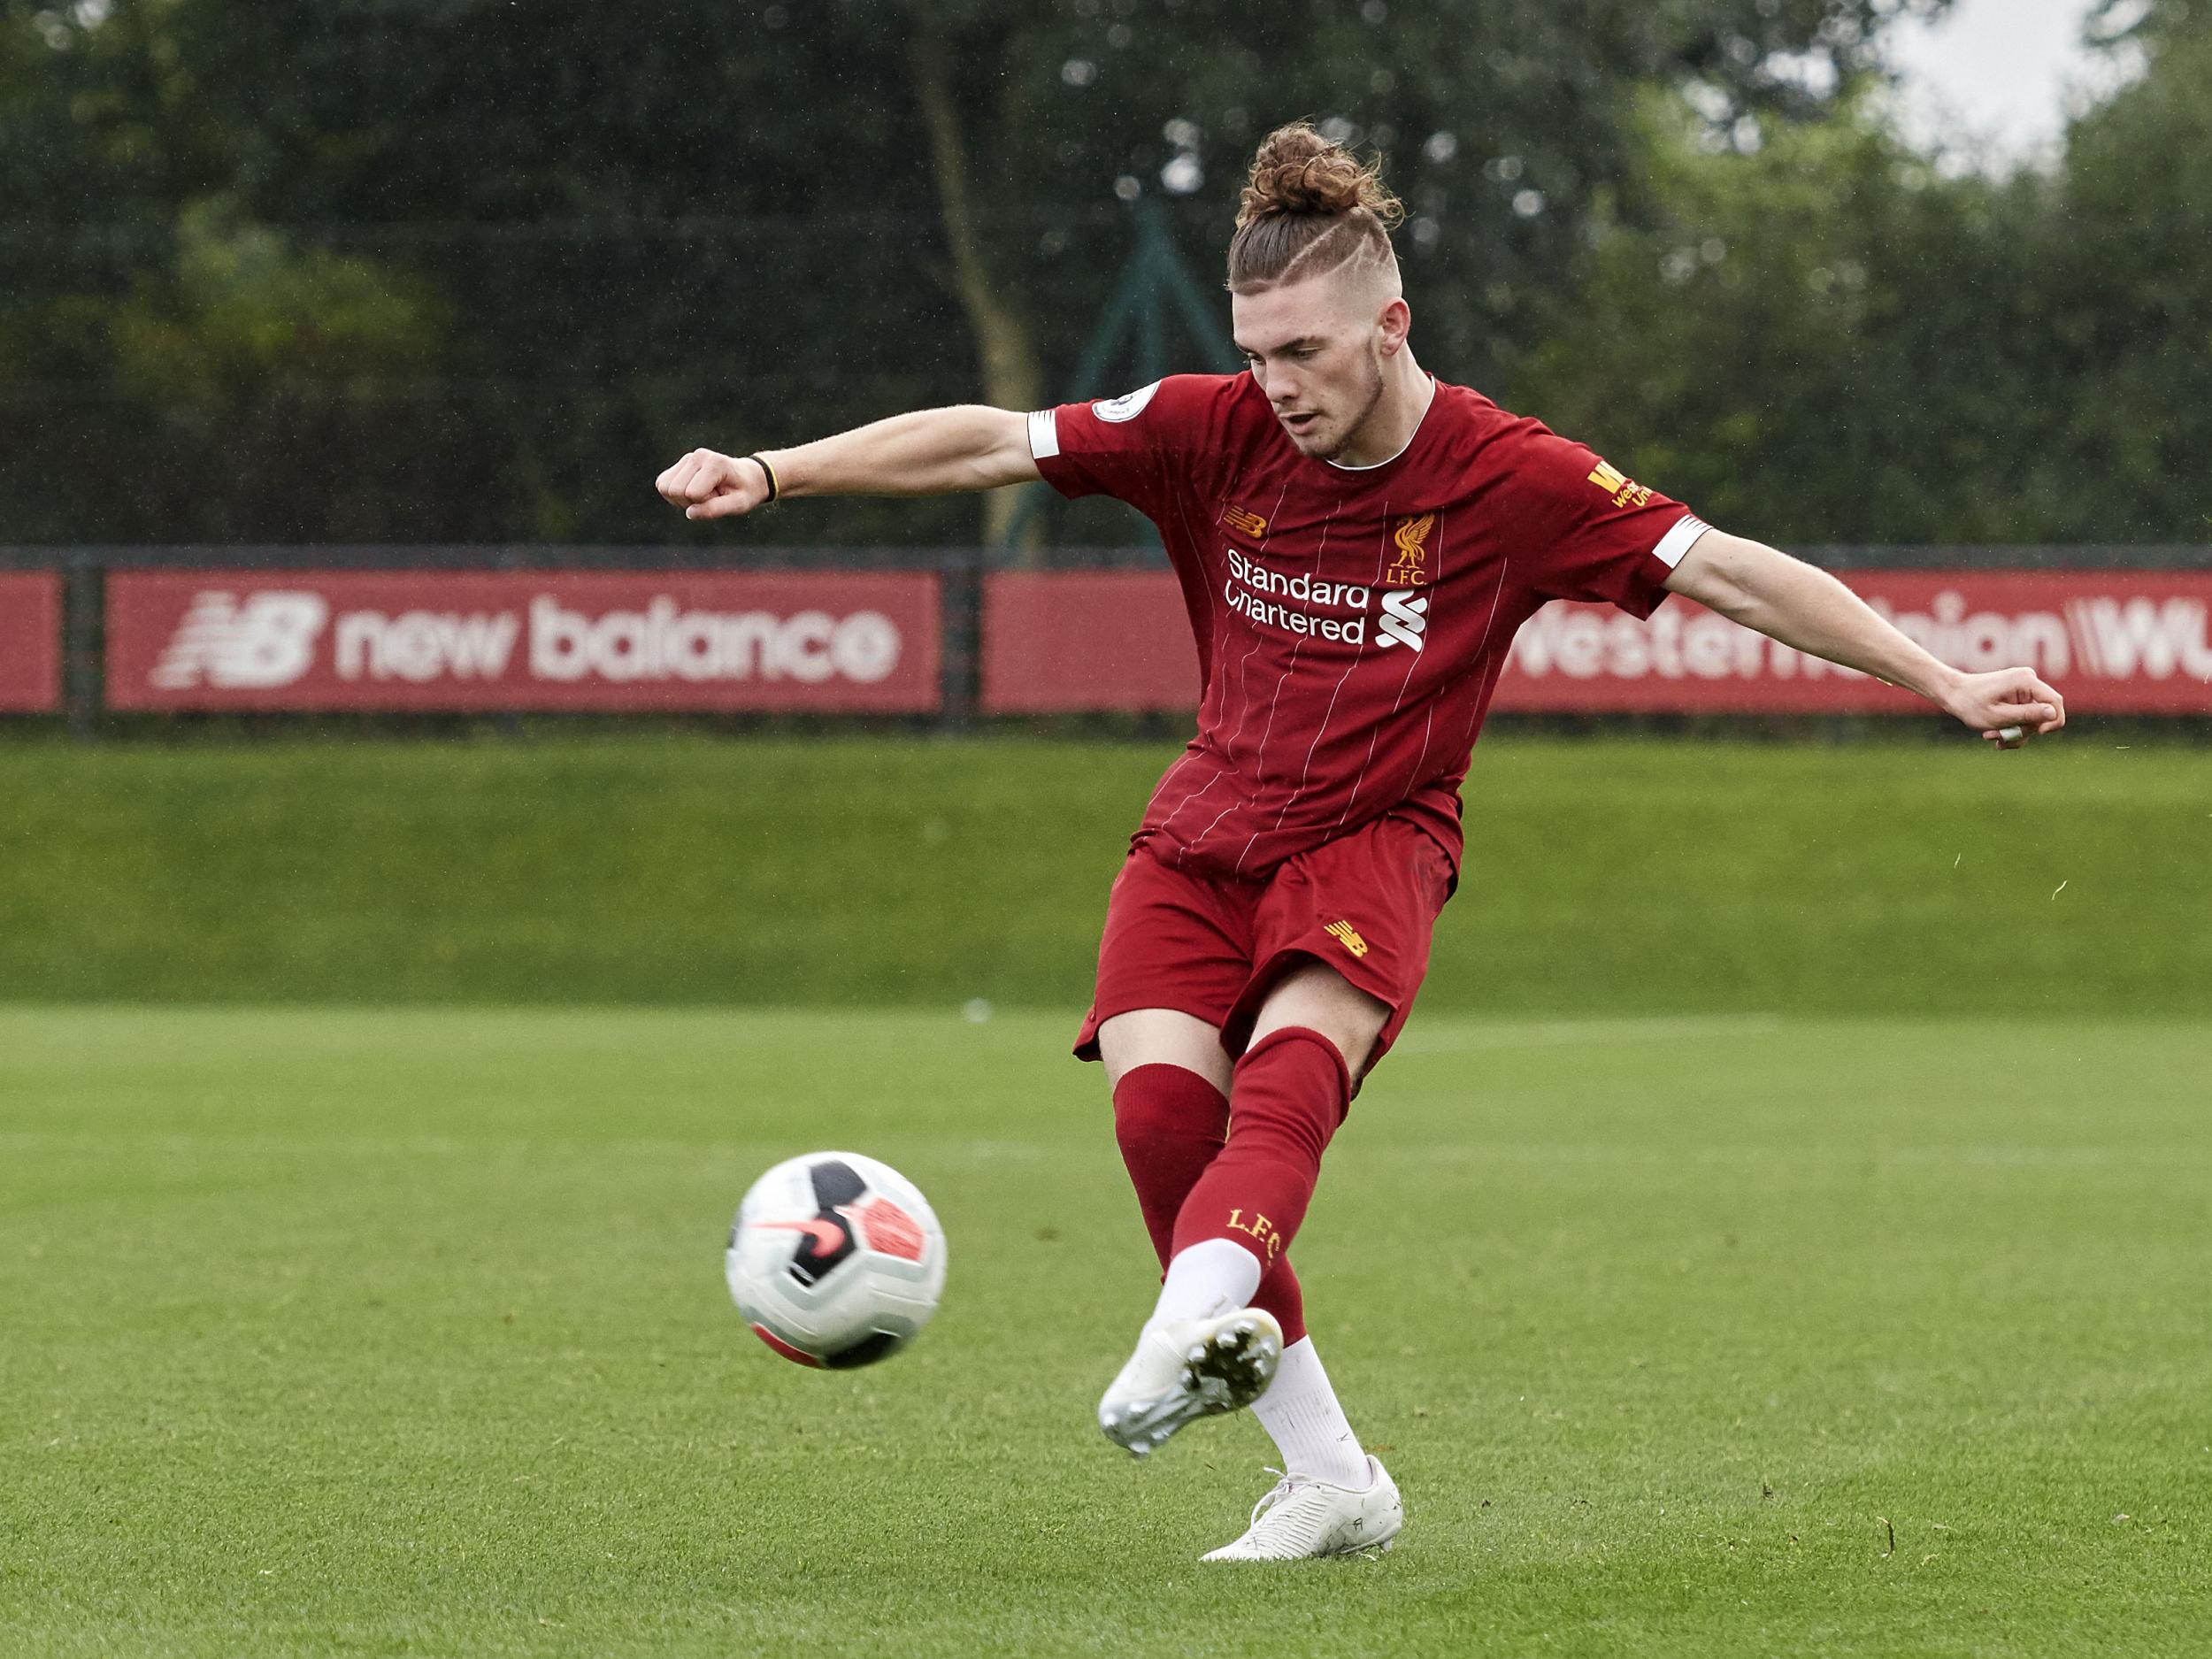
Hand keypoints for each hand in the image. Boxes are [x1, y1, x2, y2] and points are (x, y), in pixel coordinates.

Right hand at [655, 449, 770, 519]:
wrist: (747, 477)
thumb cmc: (745, 492)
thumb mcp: (738, 505)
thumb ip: (715, 509)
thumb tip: (689, 513)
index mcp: (715, 463)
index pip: (691, 493)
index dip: (704, 503)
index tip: (720, 497)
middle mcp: (698, 456)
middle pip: (674, 490)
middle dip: (690, 502)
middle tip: (711, 497)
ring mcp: (687, 459)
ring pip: (664, 487)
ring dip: (682, 499)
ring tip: (703, 494)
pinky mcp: (679, 465)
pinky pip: (662, 485)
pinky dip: (675, 495)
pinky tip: (693, 492)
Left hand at [1942, 666, 2065, 745]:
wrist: (1952, 694)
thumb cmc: (1971, 704)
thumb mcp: (1999, 715)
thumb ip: (2027, 715)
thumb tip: (2054, 714)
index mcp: (2026, 681)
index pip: (2055, 701)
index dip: (2053, 721)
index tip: (2039, 734)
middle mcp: (2029, 681)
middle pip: (2043, 714)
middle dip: (2023, 730)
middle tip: (1999, 739)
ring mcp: (2024, 688)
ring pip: (2032, 719)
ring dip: (2014, 732)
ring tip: (1990, 736)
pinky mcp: (2018, 696)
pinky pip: (2024, 717)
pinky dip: (2011, 728)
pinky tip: (1993, 733)